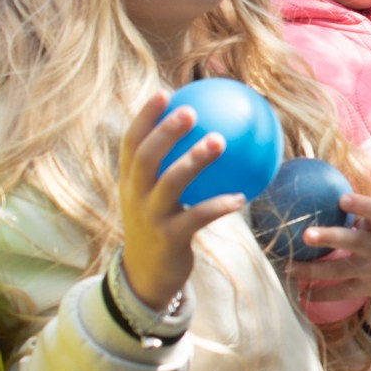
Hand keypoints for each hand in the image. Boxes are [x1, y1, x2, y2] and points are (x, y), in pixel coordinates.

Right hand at [119, 91, 250, 311]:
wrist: (145, 277)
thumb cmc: (158, 226)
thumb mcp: (154, 197)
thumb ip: (169, 169)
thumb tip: (204, 134)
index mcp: (129, 181)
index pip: (131, 142)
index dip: (145, 117)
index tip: (165, 93)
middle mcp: (134, 196)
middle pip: (145, 158)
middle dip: (165, 132)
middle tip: (191, 111)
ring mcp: (149, 217)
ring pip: (170, 184)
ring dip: (195, 160)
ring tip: (220, 141)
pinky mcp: (169, 239)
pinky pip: (197, 217)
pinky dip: (218, 205)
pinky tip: (241, 196)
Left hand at [286, 194, 370, 304]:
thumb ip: (361, 213)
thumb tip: (323, 191)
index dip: (361, 205)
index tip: (342, 199)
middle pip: (352, 242)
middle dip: (328, 238)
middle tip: (306, 234)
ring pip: (338, 271)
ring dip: (311, 269)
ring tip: (288, 266)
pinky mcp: (367, 289)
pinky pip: (341, 293)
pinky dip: (321, 295)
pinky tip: (301, 293)